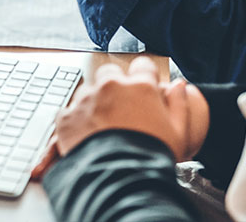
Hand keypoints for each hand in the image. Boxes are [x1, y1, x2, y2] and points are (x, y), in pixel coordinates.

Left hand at [32, 57, 208, 178]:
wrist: (120, 180)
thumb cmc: (152, 158)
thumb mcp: (178, 133)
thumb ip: (179, 103)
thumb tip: (179, 85)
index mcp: (140, 86)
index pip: (143, 66)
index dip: (144, 77)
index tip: (143, 88)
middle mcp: (111, 86)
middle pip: (110, 74)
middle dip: (114, 86)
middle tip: (120, 110)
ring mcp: (86, 100)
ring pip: (88, 91)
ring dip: (94, 103)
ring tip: (102, 128)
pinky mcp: (67, 116)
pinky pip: (70, 112)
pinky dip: (76, 122)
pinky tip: (86, 138)